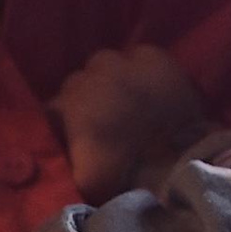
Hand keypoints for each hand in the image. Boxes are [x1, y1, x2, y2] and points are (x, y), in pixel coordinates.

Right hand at [53, 44, 205, 199]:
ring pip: (108, 64)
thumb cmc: (123, 173)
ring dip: (114, 79)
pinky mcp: (154, 57)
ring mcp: (123, 62)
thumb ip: (63, 152)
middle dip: (90, 96)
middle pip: (81, 81)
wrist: (174, 163)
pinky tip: (149, 86)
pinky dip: (141, 68)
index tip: (78, 134)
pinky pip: (139, 56)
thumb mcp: (79, 175)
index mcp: (68, 104)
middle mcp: (89, 76)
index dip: (68, 120)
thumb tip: (58, 143)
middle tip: (107, 116)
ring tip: (129, 99)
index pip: (56, 106)